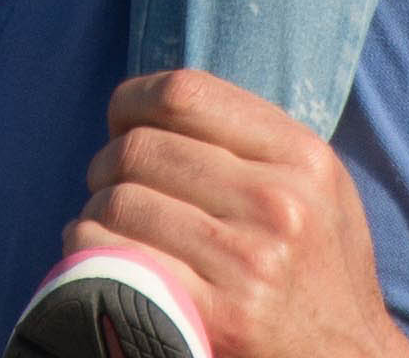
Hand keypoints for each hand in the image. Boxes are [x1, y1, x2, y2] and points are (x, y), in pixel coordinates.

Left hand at [70, 69, 408, 357]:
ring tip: (108, 226)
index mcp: (301, 157)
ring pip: (119, 201)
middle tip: (109, 186)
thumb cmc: (320, 271)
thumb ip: (254, 142)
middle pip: (140, 148)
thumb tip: (156, 104)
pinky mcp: (218, 316)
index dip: (132, 102)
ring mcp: (248, 261)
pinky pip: (114, 258)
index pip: (184, 92)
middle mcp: (276, 202)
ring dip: (96, 211)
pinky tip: (103, 261)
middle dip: (107, 164)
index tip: (122, 123)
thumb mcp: (318, 189)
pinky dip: (88, 253)